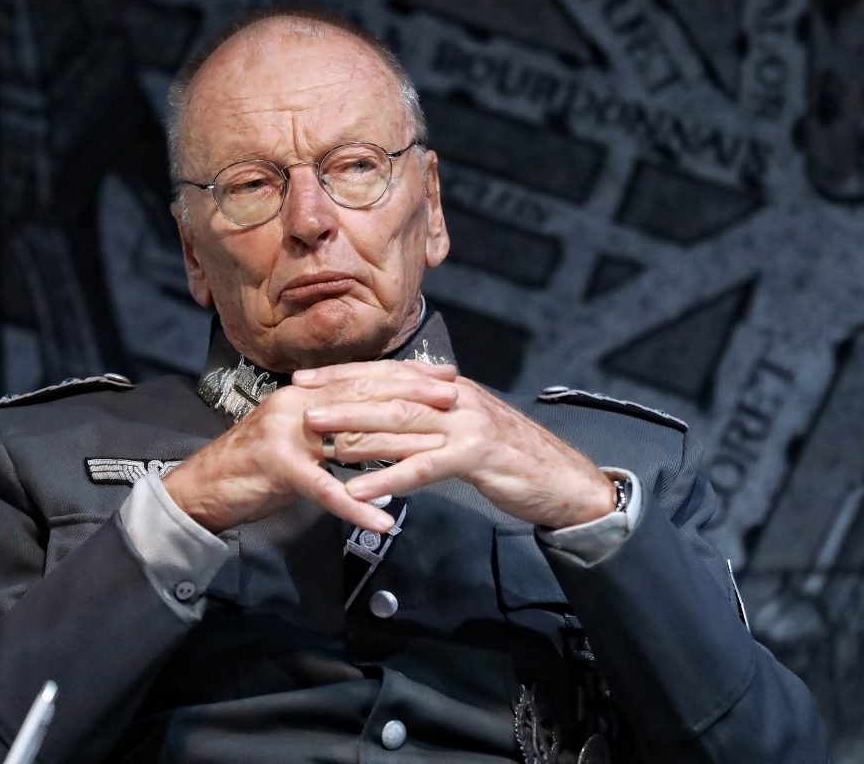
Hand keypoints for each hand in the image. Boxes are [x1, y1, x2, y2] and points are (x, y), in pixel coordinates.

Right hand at [162, 369, 459, 532]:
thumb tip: (378, 420)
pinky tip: (383, 521)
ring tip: (436, 456)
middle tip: (455, 398)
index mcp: (306, 393)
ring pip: (352, 439)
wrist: (202, 486)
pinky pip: (324, 489)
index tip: (446, 376)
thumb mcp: (297, 434)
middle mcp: (298, 404)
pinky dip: (356, 505)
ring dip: (398, 449)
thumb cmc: (254, 466)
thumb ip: (333, 424)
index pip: (365, 377)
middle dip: (414, 398)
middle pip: (365, 398)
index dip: (407, 375)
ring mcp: (286, 434)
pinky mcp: (277, 468)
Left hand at [295, 361, 616, 528]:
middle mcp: (455, 397)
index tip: (307, 378)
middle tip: (299, 400)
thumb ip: (428, 422)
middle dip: (340, 395)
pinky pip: (424, 466)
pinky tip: (359, 490)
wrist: (564, 479)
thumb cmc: (512, 458)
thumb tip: (380, 422)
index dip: (345, 374)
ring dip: (354, 429)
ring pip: (401, 423)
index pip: (388, 373)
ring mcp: (467, 424)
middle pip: (388, 392)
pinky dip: (388, 477)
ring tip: (317, 437)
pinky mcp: (477, 455)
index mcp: (449, 388)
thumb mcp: (466, 430)